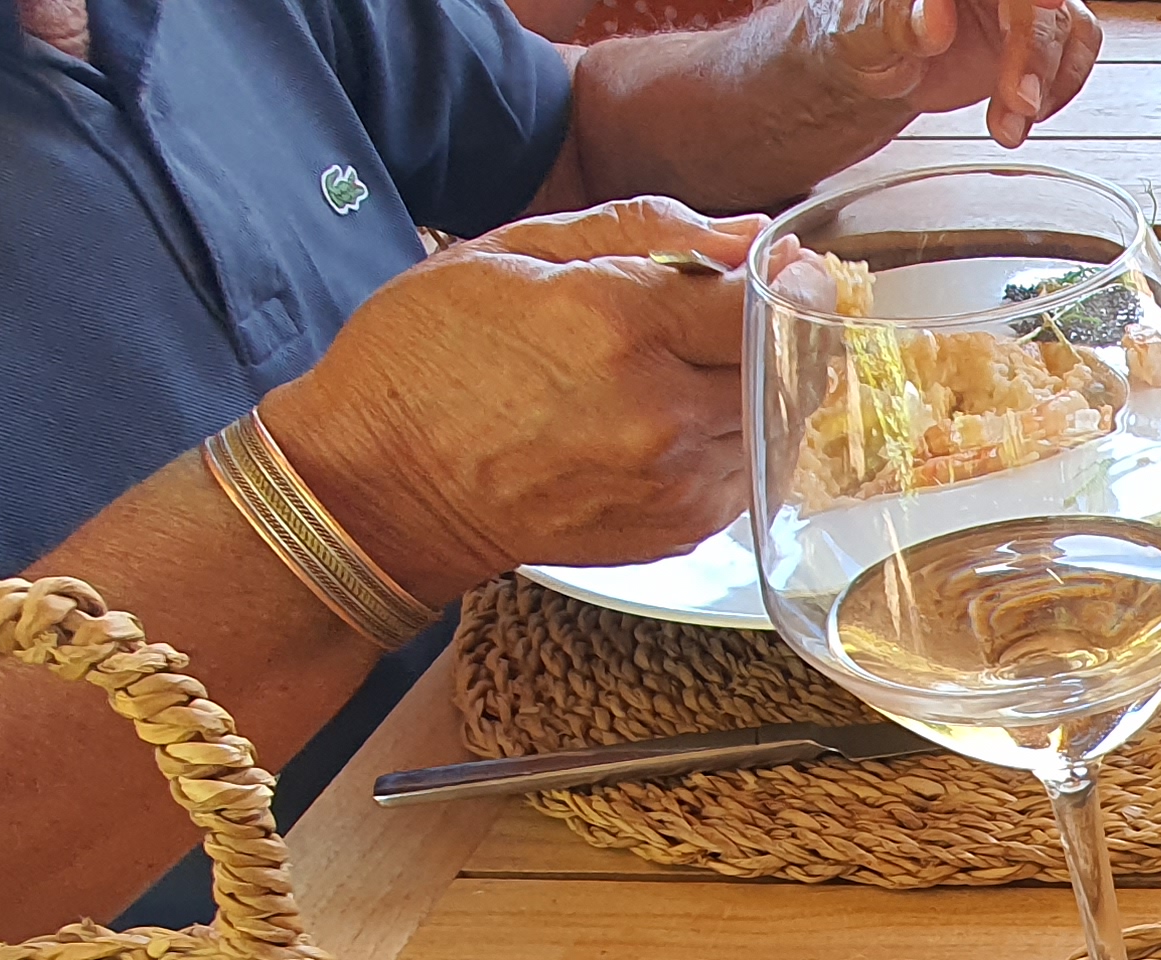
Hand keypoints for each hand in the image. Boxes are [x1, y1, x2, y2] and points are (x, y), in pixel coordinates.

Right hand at [260, 199, 760, 602]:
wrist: (381, 490)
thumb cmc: (426, 359)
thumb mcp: (512, 251)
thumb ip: (642, 229)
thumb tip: (747, 234)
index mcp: (618, 324)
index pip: (760, 298)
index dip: (779, 276)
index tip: (770, 265)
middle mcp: (658, 410)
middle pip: (776, 360)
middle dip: (764, 330)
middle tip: (720, 313)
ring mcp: (672, 480)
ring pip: (769, 419)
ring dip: (746, 387)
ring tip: (676, 368)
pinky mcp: (677, 530)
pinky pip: (743, 471)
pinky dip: (725, 440)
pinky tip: (665, 421)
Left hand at [812, 0, 1097, 146]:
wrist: (877, 68)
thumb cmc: (863, 40)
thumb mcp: (864, 37)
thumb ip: (897, 24)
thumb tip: (935, 20)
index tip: (1045, 4)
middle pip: (1038, 3)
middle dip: (1036, 53)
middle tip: (1020, 102)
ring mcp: (1016, 4)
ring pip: (1067, 24)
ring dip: (1049, 80)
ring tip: (1010, 123)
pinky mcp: (1034, 34)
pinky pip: (1076, 49)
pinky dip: (1060, 88)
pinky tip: (1022, 115)